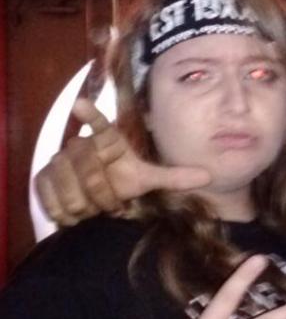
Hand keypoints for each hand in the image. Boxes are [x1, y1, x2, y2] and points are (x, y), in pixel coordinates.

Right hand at [35, 98, 210, 225]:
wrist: (91, 197)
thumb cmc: (120, 181)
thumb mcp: (146, 179)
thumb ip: (175, 177)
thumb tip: (209, 176)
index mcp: (107, 141)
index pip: (98, 125)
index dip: (90, 115)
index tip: (81, 104)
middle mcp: (79, 145)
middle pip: (90, 174)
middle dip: (103, 197)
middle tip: (109, 206)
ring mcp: (57, 161)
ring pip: (71, 192)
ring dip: (84, 208)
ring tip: (92, 208)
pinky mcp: (41, 178)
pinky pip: (52, 200)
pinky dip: (65, 213)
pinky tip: (73, 213)